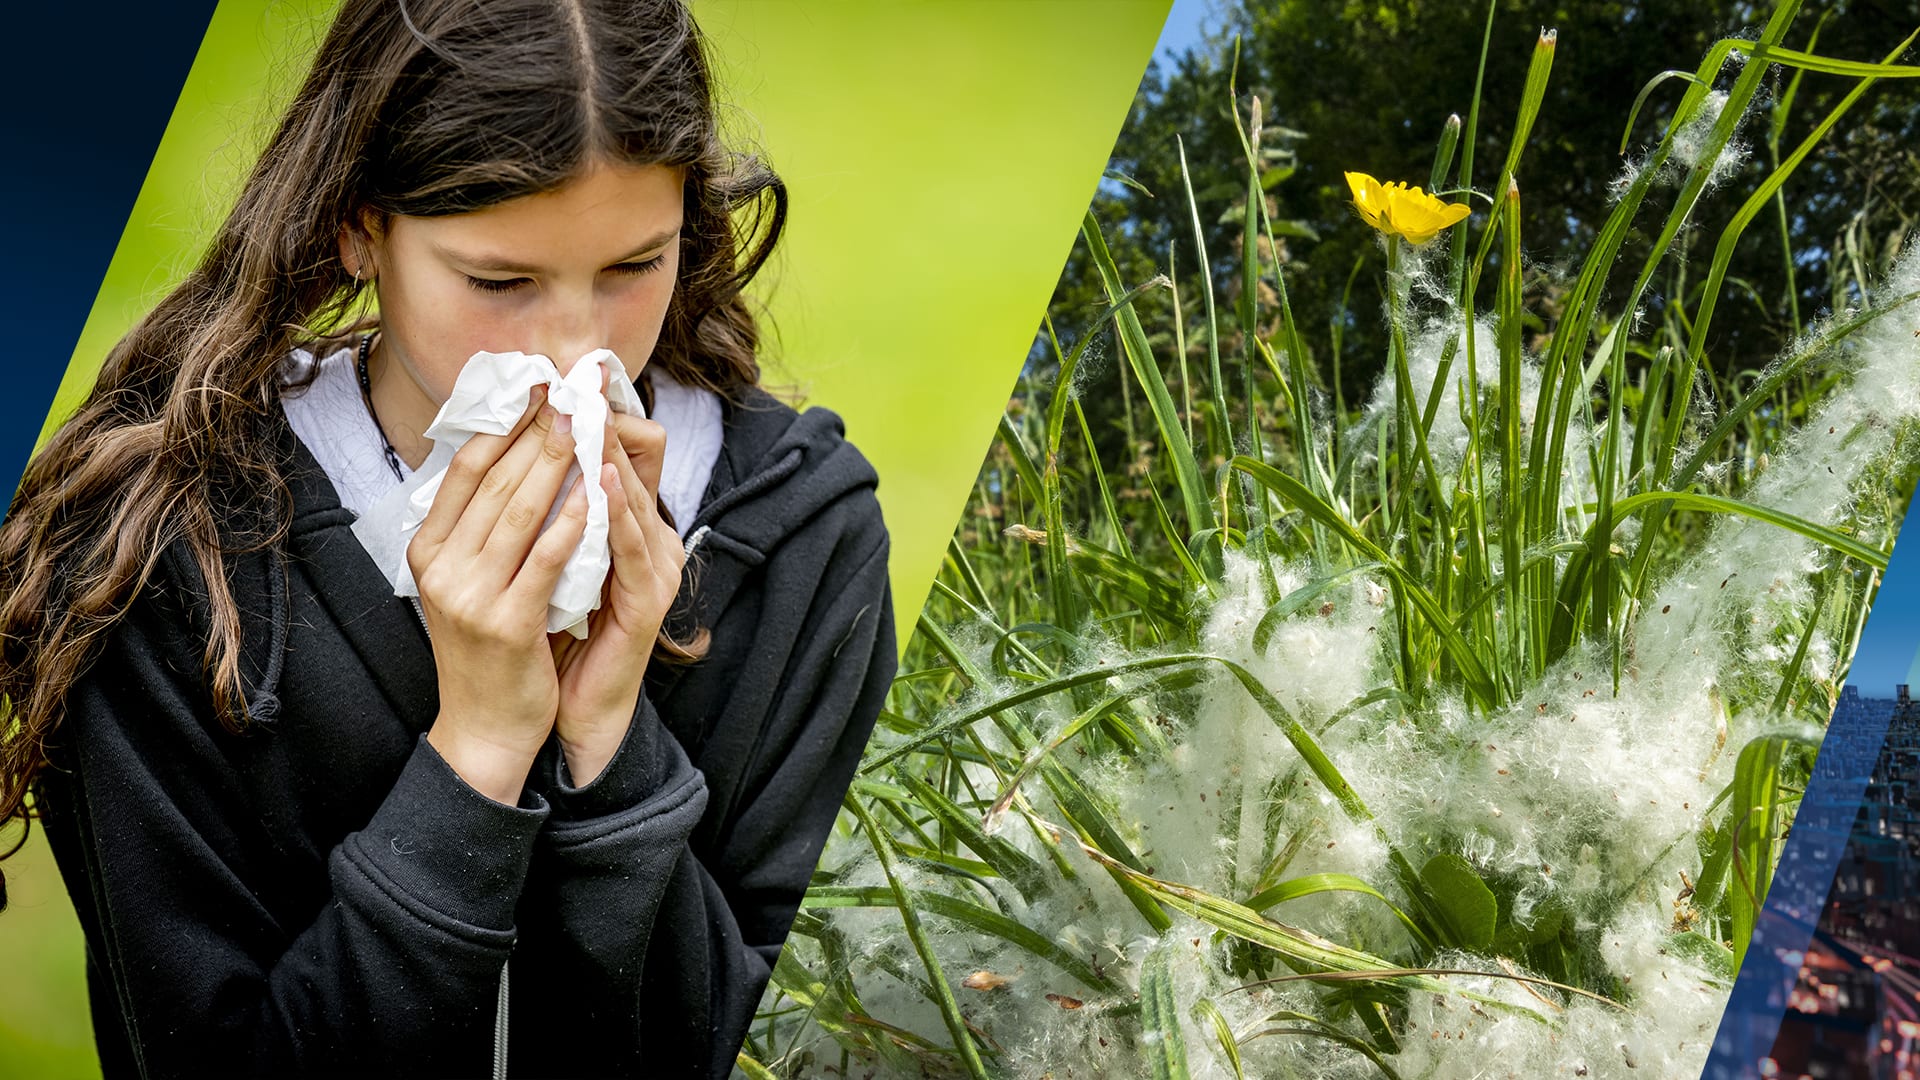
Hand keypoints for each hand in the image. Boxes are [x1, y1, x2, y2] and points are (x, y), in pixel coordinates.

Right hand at [408, 385, 588, 803]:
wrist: (487, 725)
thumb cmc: (488, 646)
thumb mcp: (469, 578)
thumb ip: (482, 525)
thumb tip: (512, 453)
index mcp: (427, 547)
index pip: (466, 468)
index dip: (504, 422)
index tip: (538, 385)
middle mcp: (440, 567)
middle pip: (495, 480)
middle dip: (538, 431)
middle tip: (571, 390)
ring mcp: (469, 595)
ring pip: (520, 512)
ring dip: (556, 463)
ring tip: (585, 423)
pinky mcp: (506, 623)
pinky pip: (545, 560)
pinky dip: (572, 522)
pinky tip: (594, 493)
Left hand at [548, 410, 683, 785]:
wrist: (571, 711)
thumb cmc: (556, 637)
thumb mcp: (544, 563)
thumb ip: (544, 515)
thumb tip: (506, 460)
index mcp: (625, 527)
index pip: (620, 454)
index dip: (594, 415)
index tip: (557, 378)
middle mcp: (647, 540)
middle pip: (631, 465)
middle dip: (597, 420)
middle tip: (572, 378)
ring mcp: (653, 570)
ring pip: (632, 498)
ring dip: (609, 452)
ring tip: (584, 413)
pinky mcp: (649, 601)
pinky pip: (631, 547)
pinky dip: (616, 510)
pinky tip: (598, 480)